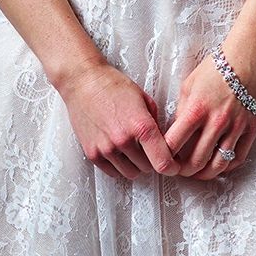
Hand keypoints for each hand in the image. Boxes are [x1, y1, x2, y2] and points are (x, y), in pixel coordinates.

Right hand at [58, 62, 180, 181]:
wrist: (82, 82)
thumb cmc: (112, 85)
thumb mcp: (144, 98)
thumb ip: (156, 123)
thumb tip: (163, 142)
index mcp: (141, 126)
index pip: (162, 162)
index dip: (171, 167)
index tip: (172, 167)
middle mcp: (123, 140)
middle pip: (148, 168)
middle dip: (151, 160)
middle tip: (148, 149)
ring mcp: (106, 149)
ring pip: (131, 173)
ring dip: (135, 164)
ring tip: (132, 149)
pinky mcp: (92, 153)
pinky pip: (112, 172)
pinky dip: (118, 166)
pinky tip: (119, 152)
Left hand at [164, 48, 255, 178]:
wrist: (250, 55)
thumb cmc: (217, 67)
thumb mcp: (189, 84)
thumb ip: (182, 110)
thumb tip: (176, 132)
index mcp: (196, 109)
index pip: (173, 144)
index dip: (164, 156)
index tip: (161, 158)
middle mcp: (216, 121)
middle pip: (195, 161)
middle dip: (183, 171)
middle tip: (178, 171)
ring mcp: (236, 127)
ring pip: (218, 164)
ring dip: (204, 174)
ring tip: (197, 174)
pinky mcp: (252, 128)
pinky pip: (238, 157)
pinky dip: (226, 167)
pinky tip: (218, 165)